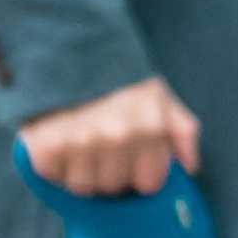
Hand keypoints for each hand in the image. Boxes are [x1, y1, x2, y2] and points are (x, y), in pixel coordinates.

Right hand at [19, 76, 201, 197]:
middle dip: (111, 173)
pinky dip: (55, 164)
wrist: (66, 50)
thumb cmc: (118, 80)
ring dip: (82, 171)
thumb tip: (191, 166)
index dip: (142, 173)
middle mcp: (115, 137)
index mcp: (149, 127)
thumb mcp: (159, 95)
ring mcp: (79, 141)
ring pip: (84, 186)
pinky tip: (61, 143)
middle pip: (114, 187)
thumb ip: (182, 131)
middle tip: (104, 149)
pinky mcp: (46, 145)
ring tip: (82, 145)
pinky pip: (54, 176)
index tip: (134, 159)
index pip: (149, 183)